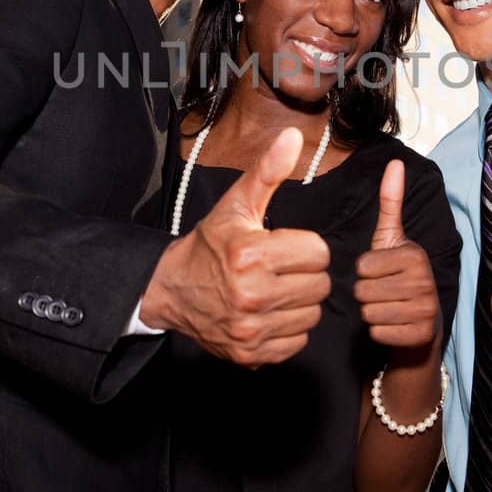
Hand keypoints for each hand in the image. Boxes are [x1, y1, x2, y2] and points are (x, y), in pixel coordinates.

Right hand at [141, 128, 331, 366]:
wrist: (172, 290)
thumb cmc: (210, 245)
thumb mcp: (236, 205)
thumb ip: (268, 171)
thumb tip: (294, 136)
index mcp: (250, 254)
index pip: (318, 253)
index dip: (305, 247)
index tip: (283, 247)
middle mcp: (251, 295)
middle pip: (319, 285)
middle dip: (304, 274)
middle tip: (280, 269)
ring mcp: (250, 329)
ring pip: (312, 315)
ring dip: (299, 303)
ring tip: (275, 290)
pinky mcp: (250, 354)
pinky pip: (297, 342)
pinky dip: (288, 329)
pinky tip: (269, 313)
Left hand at [352, 160, 440, 348]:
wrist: (420, 323)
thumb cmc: (398, 276)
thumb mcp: (392, 238)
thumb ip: (391, 201)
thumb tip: (395, 161)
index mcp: (414, 254)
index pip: (361, 266)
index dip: (364, 272)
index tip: (381, 272)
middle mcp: (424, 281)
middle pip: (362, 291)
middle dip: (366, 294)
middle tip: (384, 292)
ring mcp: (425, 310)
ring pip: (368, 313)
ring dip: (371, 314)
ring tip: (388, 308)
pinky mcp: (421, 335)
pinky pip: (378, 333)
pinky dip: (380, 332)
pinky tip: (393, 325)